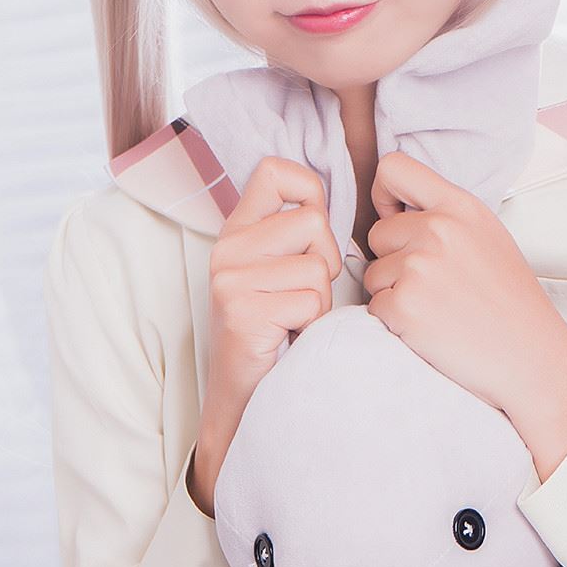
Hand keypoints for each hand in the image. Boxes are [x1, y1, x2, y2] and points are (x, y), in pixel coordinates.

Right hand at [192, 157, 342, 511]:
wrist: (246, 394)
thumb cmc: (277, 331)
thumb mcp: (280, 271)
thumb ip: (297, 235)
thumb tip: (338, 202)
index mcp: (238, 230)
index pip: (275, 172)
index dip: (310, 191)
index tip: (316, 224)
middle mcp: (228, 248)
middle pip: (313, 221)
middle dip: (327, 260)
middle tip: (305, 292)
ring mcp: (231, 279)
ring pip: (318, 266)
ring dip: (322, 298)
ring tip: (297, 317)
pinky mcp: (243, 311)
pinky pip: (311, 302)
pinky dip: (314, 324)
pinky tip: (292, 335)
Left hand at [362, 150, 566, 415]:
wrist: (532, 358)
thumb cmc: (511, 303)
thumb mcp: (489, 238)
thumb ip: (445, 217)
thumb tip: (395, 211)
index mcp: (461, 207)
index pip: (393, 168)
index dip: (384, 194)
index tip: (395, 219)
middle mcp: (439, 230)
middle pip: (377, 233)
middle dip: (393, 260)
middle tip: (433, 287)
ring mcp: (419, 268)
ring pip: (374, 274)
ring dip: (394, 295)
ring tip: (438, 311)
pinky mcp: (404, 306)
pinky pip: (376, 308)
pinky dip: (395, 323)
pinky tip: (432, 330)